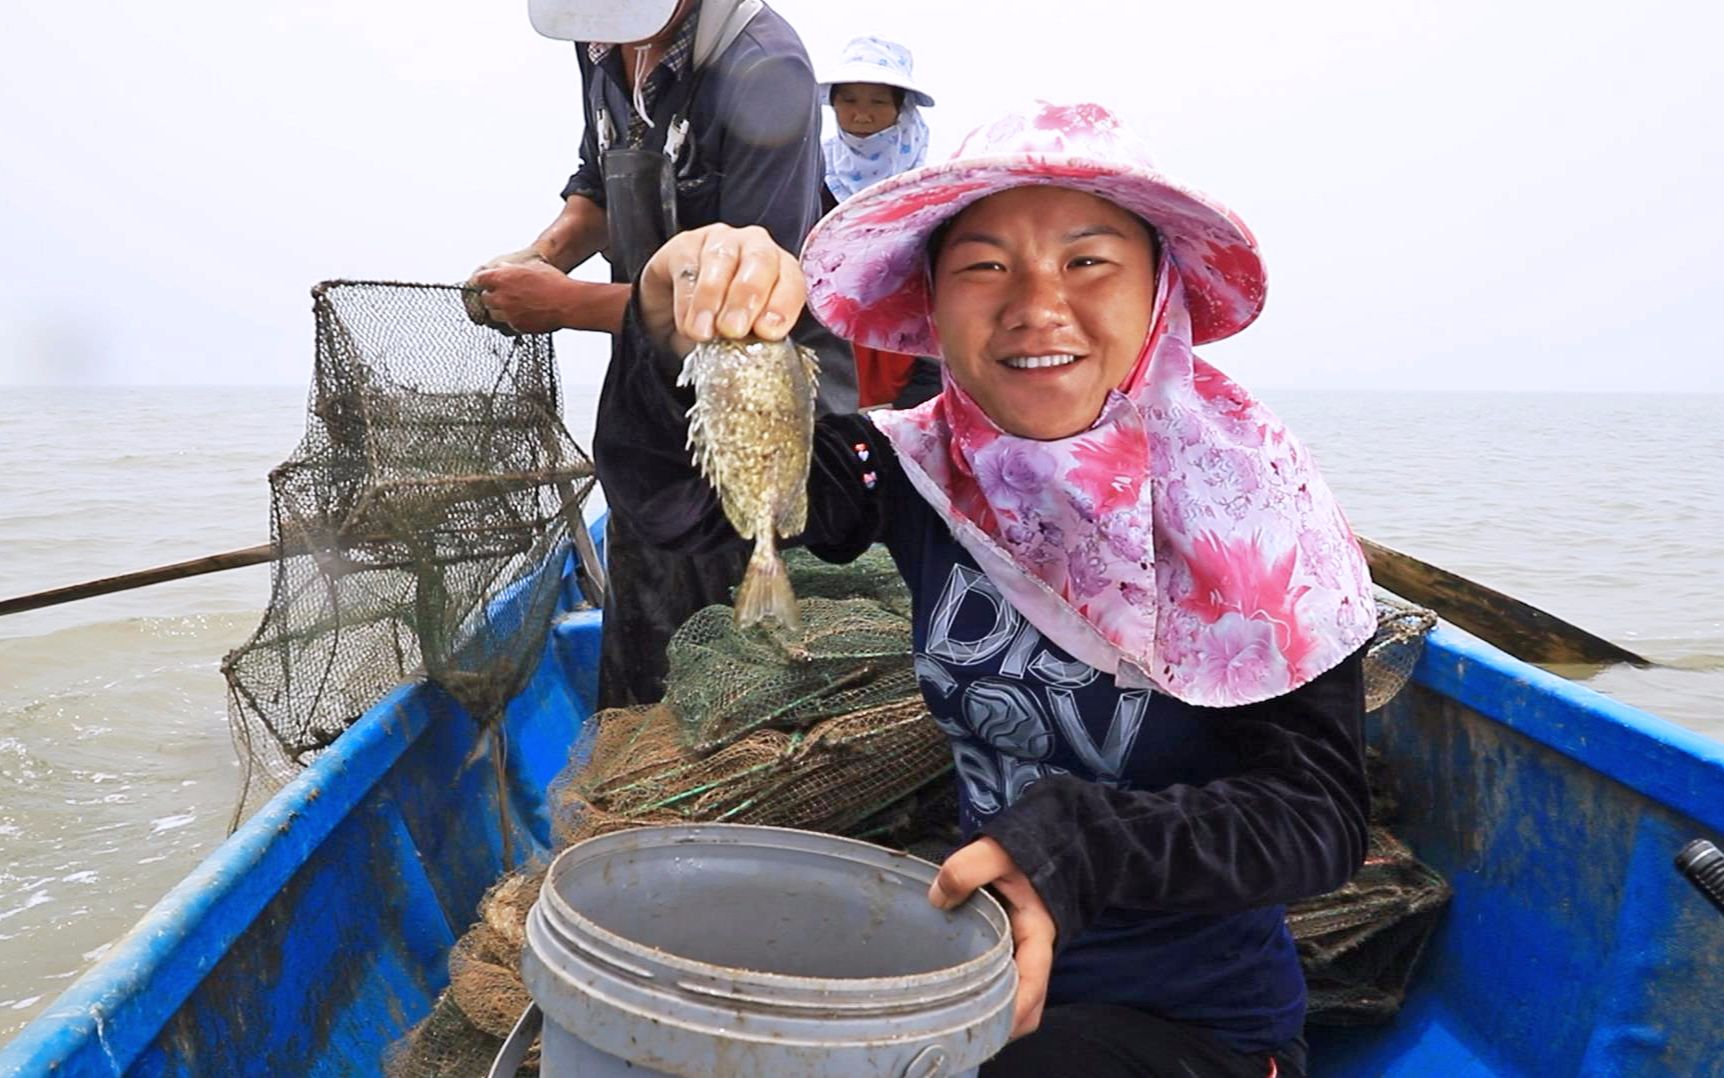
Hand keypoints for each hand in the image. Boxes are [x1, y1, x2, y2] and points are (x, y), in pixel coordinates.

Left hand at [463, 249, 549, 329]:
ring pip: (493, 315)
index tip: (483, 283)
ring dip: (499, 311)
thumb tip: (503, 267)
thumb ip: (512, 269)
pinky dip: (512, 320)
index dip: (481, 281)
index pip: (479, 279)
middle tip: (501, 295)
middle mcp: (501, 297)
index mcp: (501, 278)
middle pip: (484, 299)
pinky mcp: (517, 326)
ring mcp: (508, 313)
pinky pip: (508, 325)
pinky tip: (524, 315)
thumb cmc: (553, 282)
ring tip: (512, 307)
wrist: (567, 303)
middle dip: (491, 297)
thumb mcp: (532, 267)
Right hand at [639, 224, 804, 355]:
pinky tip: (686, 323)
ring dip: (711, 299)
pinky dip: (686, 300)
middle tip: (733, 330)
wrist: (675, 306)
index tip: (768, 332)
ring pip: (721, 260)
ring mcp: (721, 240)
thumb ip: (755, 341)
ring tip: (703, 332)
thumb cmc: (721, 321)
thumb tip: (755, 365)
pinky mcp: (686, 243)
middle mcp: (756, 247)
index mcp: (782, 270)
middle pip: (760, 261)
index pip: (792, 281)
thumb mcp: (744, 334)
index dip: (782, 305)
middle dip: (746, 297)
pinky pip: (688, 267)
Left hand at [928, 837, 1055, 1040]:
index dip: (1013, 1011)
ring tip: (952, 1014)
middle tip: (960, 1027)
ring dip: (991, 1010)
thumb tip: (937, 899)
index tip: (987, 1025)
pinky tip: (954, 989)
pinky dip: (984, 992)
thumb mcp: (996, 852)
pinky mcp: (1007, 945)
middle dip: (1001, 1022)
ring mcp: (1020, 950)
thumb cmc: (1023, 848)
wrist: (1040, 840)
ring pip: (1013, 996)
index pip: (1032, 985)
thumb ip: (967, 869)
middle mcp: (1031, 950)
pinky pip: (1000, 980)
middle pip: (1025, 1005)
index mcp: (1037, 933)